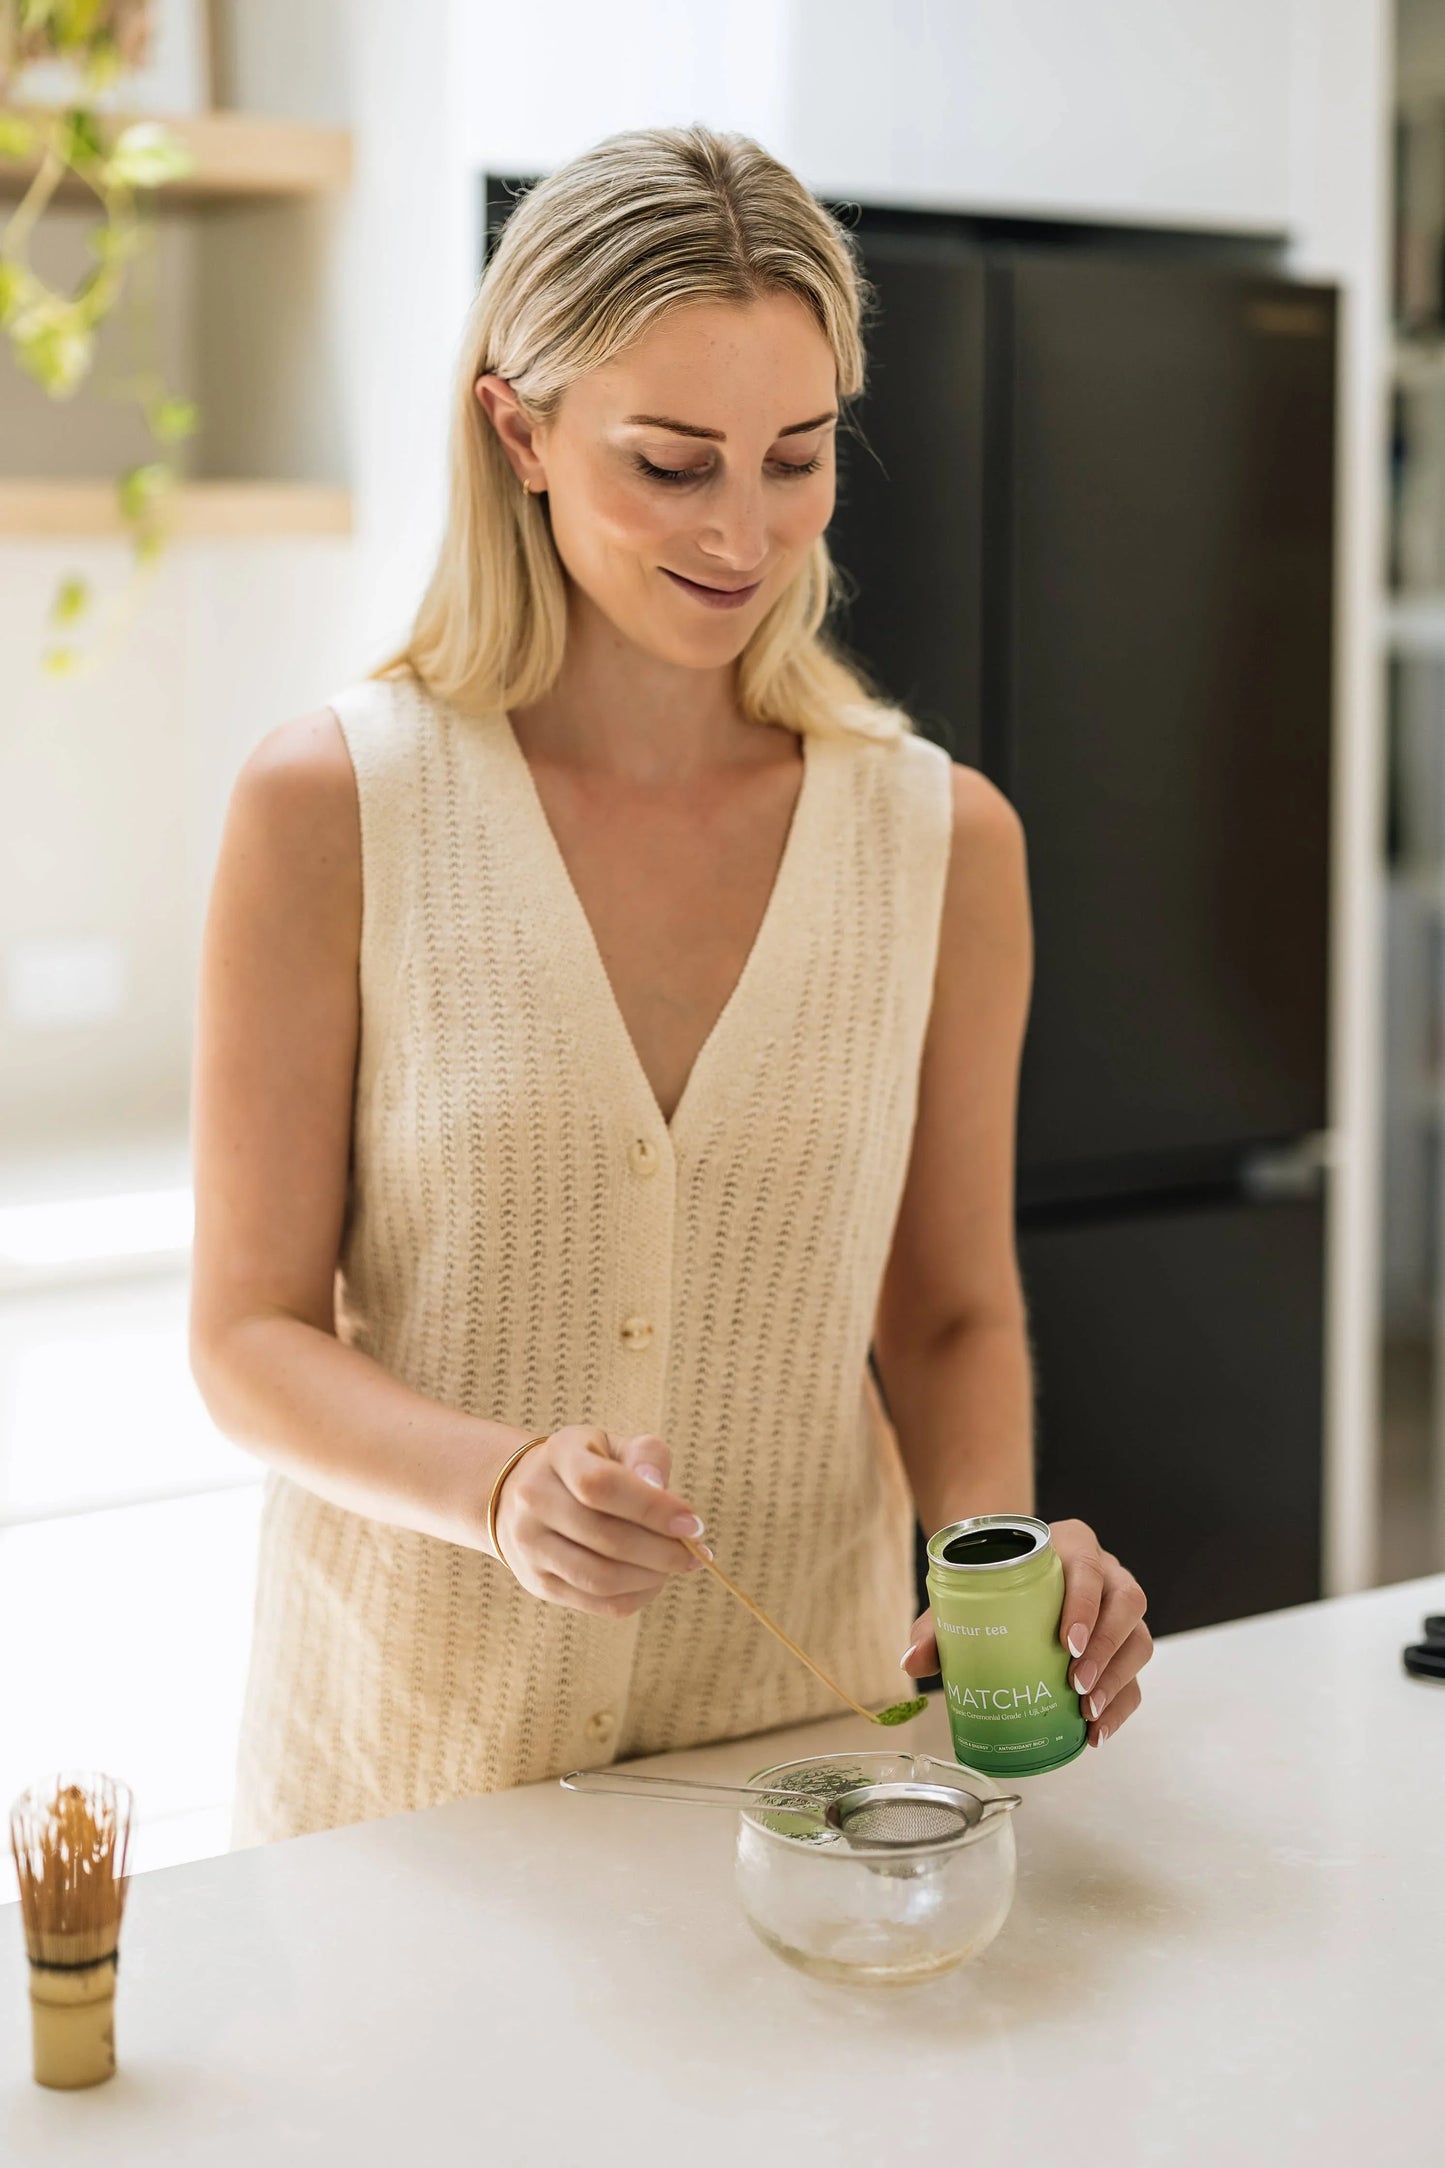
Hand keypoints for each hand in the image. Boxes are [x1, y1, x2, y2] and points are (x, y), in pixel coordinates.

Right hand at [492, 1425, 706, 1617]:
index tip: (694, 1524)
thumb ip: (645, 1457)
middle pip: (605, 1537)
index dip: (653, 1508)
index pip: (602, 1486)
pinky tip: (654, 1581)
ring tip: (675, 1565)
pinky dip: (636, 1597)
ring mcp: (530, 1545)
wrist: (521, 1495)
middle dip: (662, 1551)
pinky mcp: (538, 1582)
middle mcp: (534, 1499)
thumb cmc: (588, 1466)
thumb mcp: (614, 1446)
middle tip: (696, 1552)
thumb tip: (660, 1490)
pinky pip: (596, 1603)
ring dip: (651, 1577)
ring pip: (601, 1578)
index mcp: (560, 1454)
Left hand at [899, 1517, 1152, 1745]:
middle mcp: (1107, 1572)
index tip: (1066, 1642)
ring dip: (1117, 1680)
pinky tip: (1096, 1731)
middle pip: (1126, 1604)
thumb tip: (910, 1662)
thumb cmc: (992, 1581)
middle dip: (1105, 1650)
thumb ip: (937, 1625)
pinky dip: (1120, 1705)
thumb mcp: (964, 1594)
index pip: (1089, 1568)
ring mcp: (1120, 1608)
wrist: (1010, 1573)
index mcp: (1072, 1545)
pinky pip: (1135, 1675)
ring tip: (1086, 1713)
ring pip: (1138, 1640)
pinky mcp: (1125, 1643)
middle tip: (1075, 1686)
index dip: (1085, 1605)